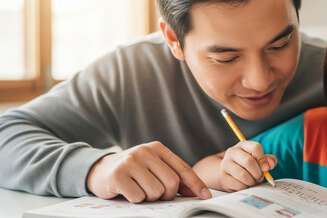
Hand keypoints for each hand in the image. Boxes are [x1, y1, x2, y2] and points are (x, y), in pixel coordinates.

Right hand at [86, 141, 211, 202]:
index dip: (196, 184)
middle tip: (157, 194)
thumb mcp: (153, 167)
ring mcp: (130, 161)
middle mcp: (145, 151)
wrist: (100, 170)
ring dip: (150, 197)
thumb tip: (195, 191)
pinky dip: (136, 199)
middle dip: (168, 194)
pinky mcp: (118, 175)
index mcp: (157, 148)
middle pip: (172, 182)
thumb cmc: (133, 171)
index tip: (206, 196)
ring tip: (140, 190)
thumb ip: (172, 175)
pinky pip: (138, 197)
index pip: (183, 168)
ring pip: (156, 191)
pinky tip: (128, 191)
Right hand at [219, 141, 276, 191]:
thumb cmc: (247, 167)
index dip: (263, 159)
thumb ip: (267, 160)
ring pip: (243, 175)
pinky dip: (246, 187)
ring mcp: (225, 164)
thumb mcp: (258, 160)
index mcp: (242, 145)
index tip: (265, 168)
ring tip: (252, 182)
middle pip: (249, 161)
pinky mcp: (223, 177)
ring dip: (252, 181)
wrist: (229, 174)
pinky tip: (245, 185)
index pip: (256, 147)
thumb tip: (269, 165)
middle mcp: (232, 152)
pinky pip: (238, 185)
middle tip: (259, 177)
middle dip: (258, 173)